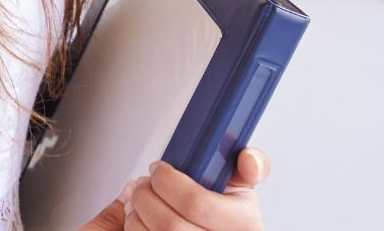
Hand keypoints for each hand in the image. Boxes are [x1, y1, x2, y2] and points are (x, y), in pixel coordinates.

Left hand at [79, 150, 269, 230]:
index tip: (158, 169)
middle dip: (146, 195)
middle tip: (144, 183)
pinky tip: (141, 220)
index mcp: (243, 222)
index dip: (168, 182)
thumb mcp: (240, 187)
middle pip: (170, 223)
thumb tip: (248, 159)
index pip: (196, 203)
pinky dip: (134, 228)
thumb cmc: (224, 212)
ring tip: (141, 201)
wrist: (209, 230)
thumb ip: (245, 167)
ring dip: (137, 214)